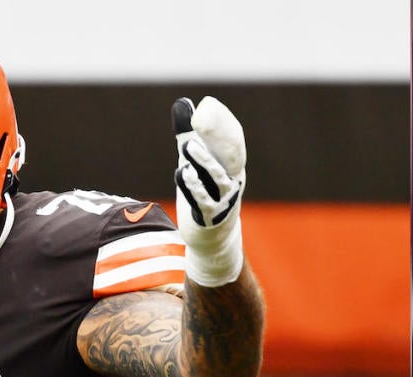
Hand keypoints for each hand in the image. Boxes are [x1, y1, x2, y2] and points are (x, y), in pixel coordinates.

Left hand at [170, 96, 246, 286]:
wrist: (211, 237)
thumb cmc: (203, 193)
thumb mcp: (196, 162)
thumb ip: (188, 134)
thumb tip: (183, 103)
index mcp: (232, 166)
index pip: (232, 139)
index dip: (222, 121)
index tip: (208, 103)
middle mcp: (232, 180)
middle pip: (229, 154)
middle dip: (217, 135)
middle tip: (201, 116)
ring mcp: (223, 200)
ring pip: (216, 178)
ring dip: (203, 161)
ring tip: (188, 146)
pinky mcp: (210, 216)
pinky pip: (202, 200)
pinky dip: (193, 187)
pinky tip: (182, 172)